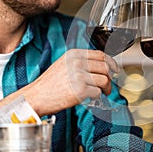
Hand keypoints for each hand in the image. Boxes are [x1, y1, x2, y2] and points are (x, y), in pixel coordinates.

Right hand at [2, 49, 118, 115]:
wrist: (37, 96)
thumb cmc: (51, 83)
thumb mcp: (65, 64)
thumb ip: (82, 61)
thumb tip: (103, 65)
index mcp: (74, 54)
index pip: (100, 54)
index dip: (111, 62)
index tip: (115, 69)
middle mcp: (77, 63)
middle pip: (105, 67)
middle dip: (110, 77)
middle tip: (108, 85)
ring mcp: (79, 76)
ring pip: (104, 80)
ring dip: (105, 88)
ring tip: (99, 92)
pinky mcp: (80, 90)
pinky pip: (98, 92)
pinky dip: (96, 96)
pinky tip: (88, 96)